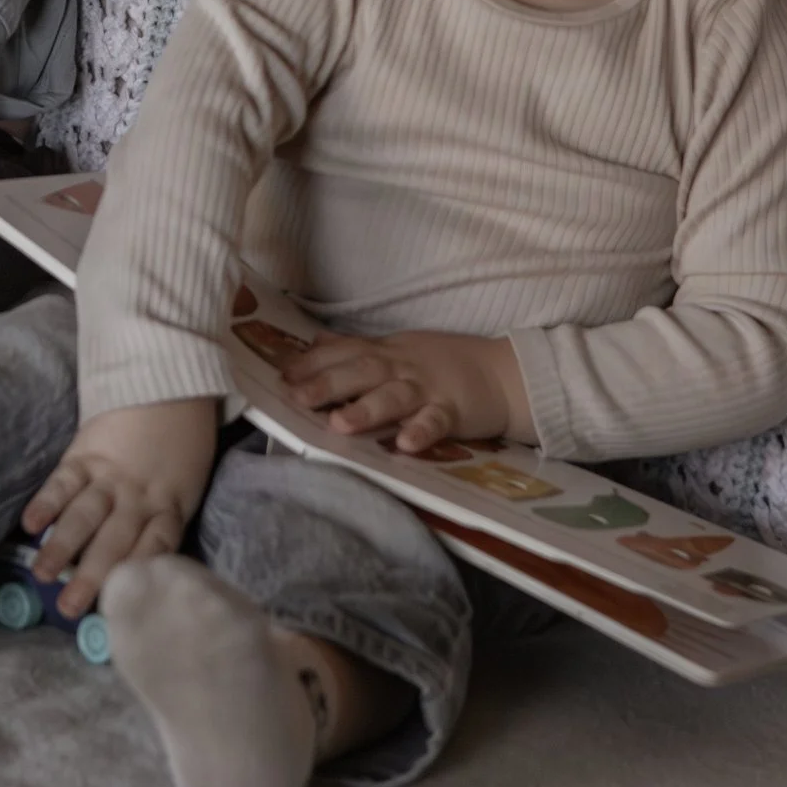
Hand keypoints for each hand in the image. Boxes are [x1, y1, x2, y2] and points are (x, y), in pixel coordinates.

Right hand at [18, 399, 218, 617]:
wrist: (169, 384)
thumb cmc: (183, 442)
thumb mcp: (189, 486)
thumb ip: (166, 520)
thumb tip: (145, 568)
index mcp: (170, 507)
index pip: (154, 549)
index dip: (137, 577)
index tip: (123, 608)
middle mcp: (138, 497)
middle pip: (114, 542)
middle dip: (92, 577)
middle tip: (70, 609)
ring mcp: (109, 475)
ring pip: (84, 515)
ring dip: (61, 545)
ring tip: (42, 574)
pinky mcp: (85, 453)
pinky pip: (63, 481)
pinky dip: (46, 502)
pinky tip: (30, 523)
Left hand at [278, 331, 532, 452]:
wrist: (505, 372)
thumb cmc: (444, 364)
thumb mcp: (398, 349)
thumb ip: (357, 348)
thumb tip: (315, 341)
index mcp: (387, 352)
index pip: (344, 352)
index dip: (312, 362)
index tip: (282, 375)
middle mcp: (403, 367)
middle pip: (362, 370)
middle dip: (327, 383)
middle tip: (295, 397)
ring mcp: (429, 387)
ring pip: (394, 395)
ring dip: (367, 408)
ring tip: (340, 423)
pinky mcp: (456, 409)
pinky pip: (437, 421)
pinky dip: (422, 431)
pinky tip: (405, 444)